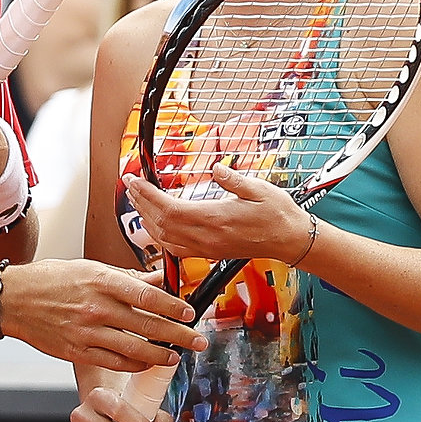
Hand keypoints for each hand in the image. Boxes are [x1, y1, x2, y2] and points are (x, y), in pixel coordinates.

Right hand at [0, 258, 194, 371]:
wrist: (13, 300)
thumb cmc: (51, 280)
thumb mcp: (90, 269)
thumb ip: (127, 279)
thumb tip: (159, 279)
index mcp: (102, 281)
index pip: (148, 295)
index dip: (174, 307)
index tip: (190, 314)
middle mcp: (96, 308)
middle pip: (148, 326)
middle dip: (179, 336)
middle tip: (197, 341)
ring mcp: (87, 332)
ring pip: (134, 349)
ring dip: (160, 355)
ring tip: (176, 357)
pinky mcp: (78, 352)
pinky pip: (115, 362)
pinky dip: (135, 364)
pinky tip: (147, 362)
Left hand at [125, 163, 314, 266]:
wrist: (291, 241)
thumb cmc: (278, 215)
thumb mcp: (259, 189)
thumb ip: (234, 179)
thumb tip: (216, 169)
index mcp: (215, 220)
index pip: (169, 209)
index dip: (147, 195)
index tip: (134, 180)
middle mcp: (206, 238)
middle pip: (160, 224)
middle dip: (140, 203)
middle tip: (130, 185)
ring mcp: (206, 248)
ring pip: (164, 238)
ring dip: (147, 219)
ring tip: (138, 200)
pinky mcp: (209, 252)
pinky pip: (175, 248)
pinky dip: (159, 235)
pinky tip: (155, 224)